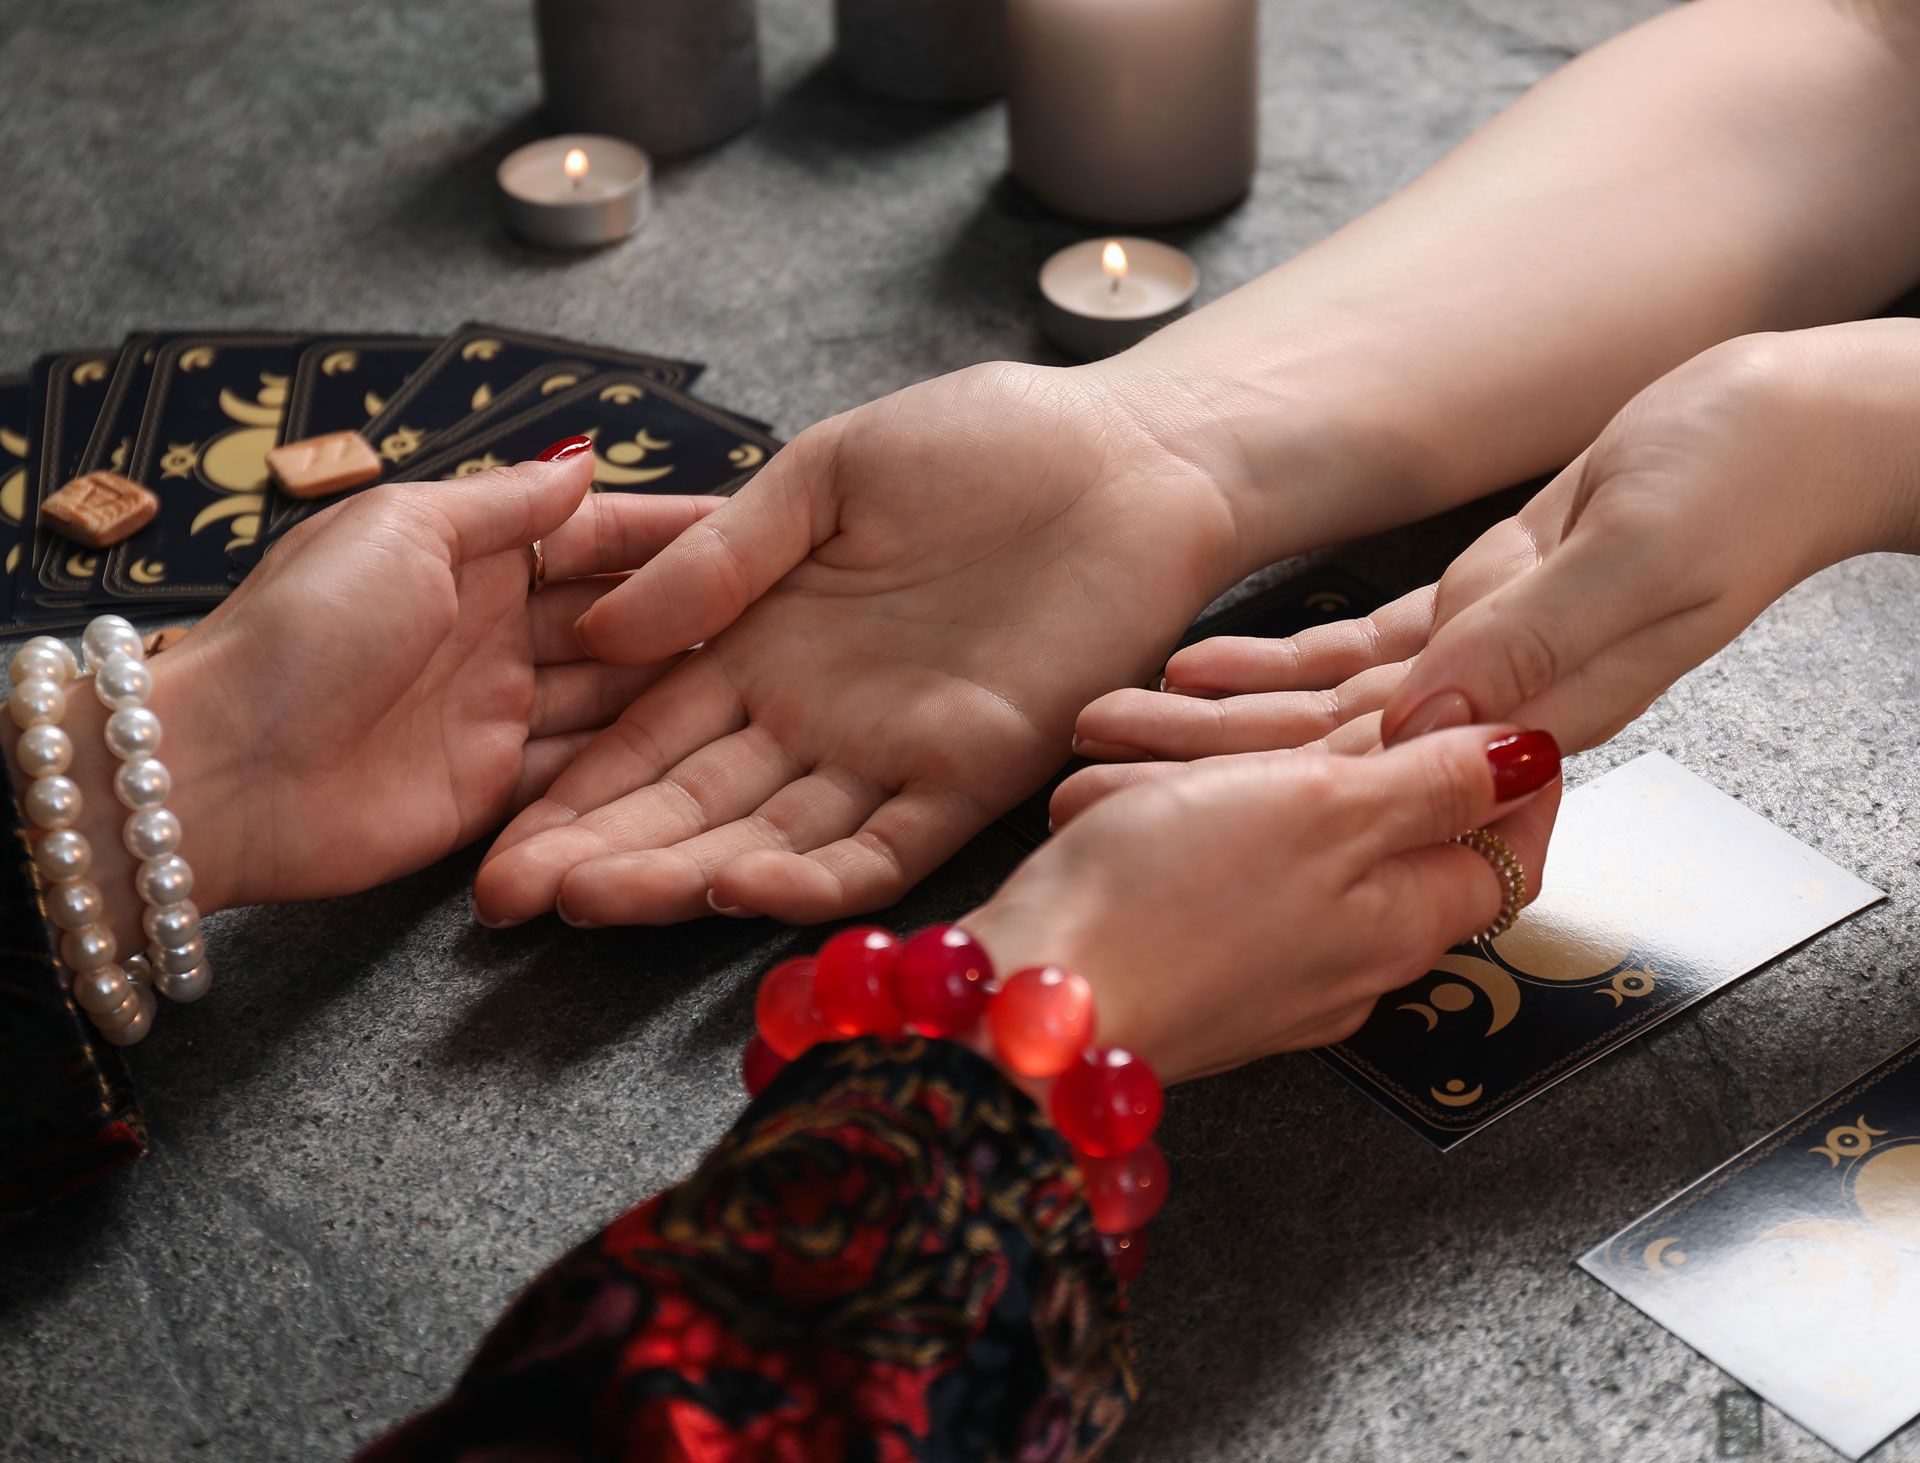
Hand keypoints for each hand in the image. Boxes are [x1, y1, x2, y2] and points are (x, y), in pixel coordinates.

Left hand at [114, 448, 725, 922]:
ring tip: (779, 678)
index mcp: (469, 552)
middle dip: (697, 612)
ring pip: (615, 694)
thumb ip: (503, 504)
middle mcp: (495, 628)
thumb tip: (585, 457)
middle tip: (798, 613)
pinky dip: (638, 760)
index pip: (597, 534)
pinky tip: (712, 748)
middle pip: (619, 615)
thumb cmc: (304, 633)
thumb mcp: (403, 530)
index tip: (762, 528)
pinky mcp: (495, 792)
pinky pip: (583, 772)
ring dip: (682, 685)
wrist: (224, 771)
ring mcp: (498, 712)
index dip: (676, 533)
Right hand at [474, 361, 1247, 927]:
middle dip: (600, 855)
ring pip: (769, 841)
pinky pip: (884, 848)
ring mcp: (890, 755)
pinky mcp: (972, 776)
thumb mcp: (827, 474)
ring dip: (683, 877)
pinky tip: (742, 888)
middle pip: (688, 807)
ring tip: (594, 902)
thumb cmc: (983, 444)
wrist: (1129, 457)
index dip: (571, 795)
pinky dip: (819, 877)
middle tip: (507, 903)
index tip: (494, 848)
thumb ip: (725, 554)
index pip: (644, 738)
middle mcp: (812, 719)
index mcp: (761, 644)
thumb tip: (601, 629)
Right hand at [962, 726, 1561, 1084]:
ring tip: (1204, 714)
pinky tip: (1159, 781)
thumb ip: (1430, 786)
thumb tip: (1533, 758)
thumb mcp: (1321, 812)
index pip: (1510, 851)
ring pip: (1300, 853)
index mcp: (1405, 918)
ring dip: (1269, 776)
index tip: (1498, 710)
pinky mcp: (1203, 974)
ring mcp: (1276, 974)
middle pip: (1403, 846)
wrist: (1029, 1008)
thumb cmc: (1165, 903)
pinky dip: (1209, 816)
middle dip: (1375, 757)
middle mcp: (1355, 961)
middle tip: (1343, 685)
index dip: (1518, 780)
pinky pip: (1231, 879)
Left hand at [1064, 321, 1919, 808]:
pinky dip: (1277, 664)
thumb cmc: (1748, 483)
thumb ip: (1528, 646)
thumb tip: (1416, 729)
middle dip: (1197, 769)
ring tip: (1108, 722)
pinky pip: (1358, 652)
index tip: (1149, 810)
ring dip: (1213, 721)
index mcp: (1531, 714)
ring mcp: (1477, 663)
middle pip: (1315, 758)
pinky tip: (1199, 668)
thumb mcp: (1638, 559)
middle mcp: (1490, 706)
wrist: (1794, 432)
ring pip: (1320, 711)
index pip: (1362, 779)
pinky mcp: (1476, 610)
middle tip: (1082, 773)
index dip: (1249, 796)